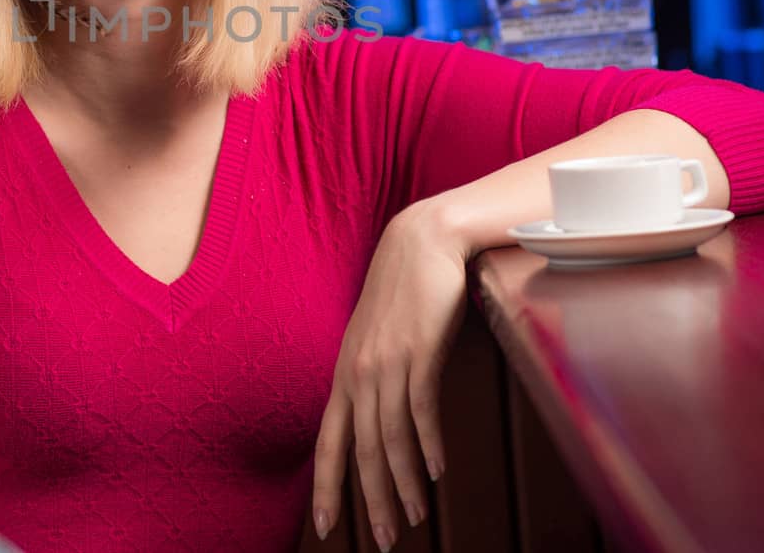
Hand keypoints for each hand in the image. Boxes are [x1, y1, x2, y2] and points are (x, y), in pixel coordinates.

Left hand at [312, 204, 469, 550]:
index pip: (329, 440)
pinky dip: (427, 445)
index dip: (328, 486)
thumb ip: (375, 378)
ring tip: (417, 518)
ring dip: (404, 484)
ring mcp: (386, 362)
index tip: (326, 526)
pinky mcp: (418, 353)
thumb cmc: (404, 292)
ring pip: (389, 439)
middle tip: (387, 541)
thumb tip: (384, 418)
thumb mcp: (379, 340)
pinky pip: (419, 410)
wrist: (423, 242)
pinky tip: (436, 471)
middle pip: (360, 451)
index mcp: (344, 373)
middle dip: (372, 501)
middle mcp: (358, 372)